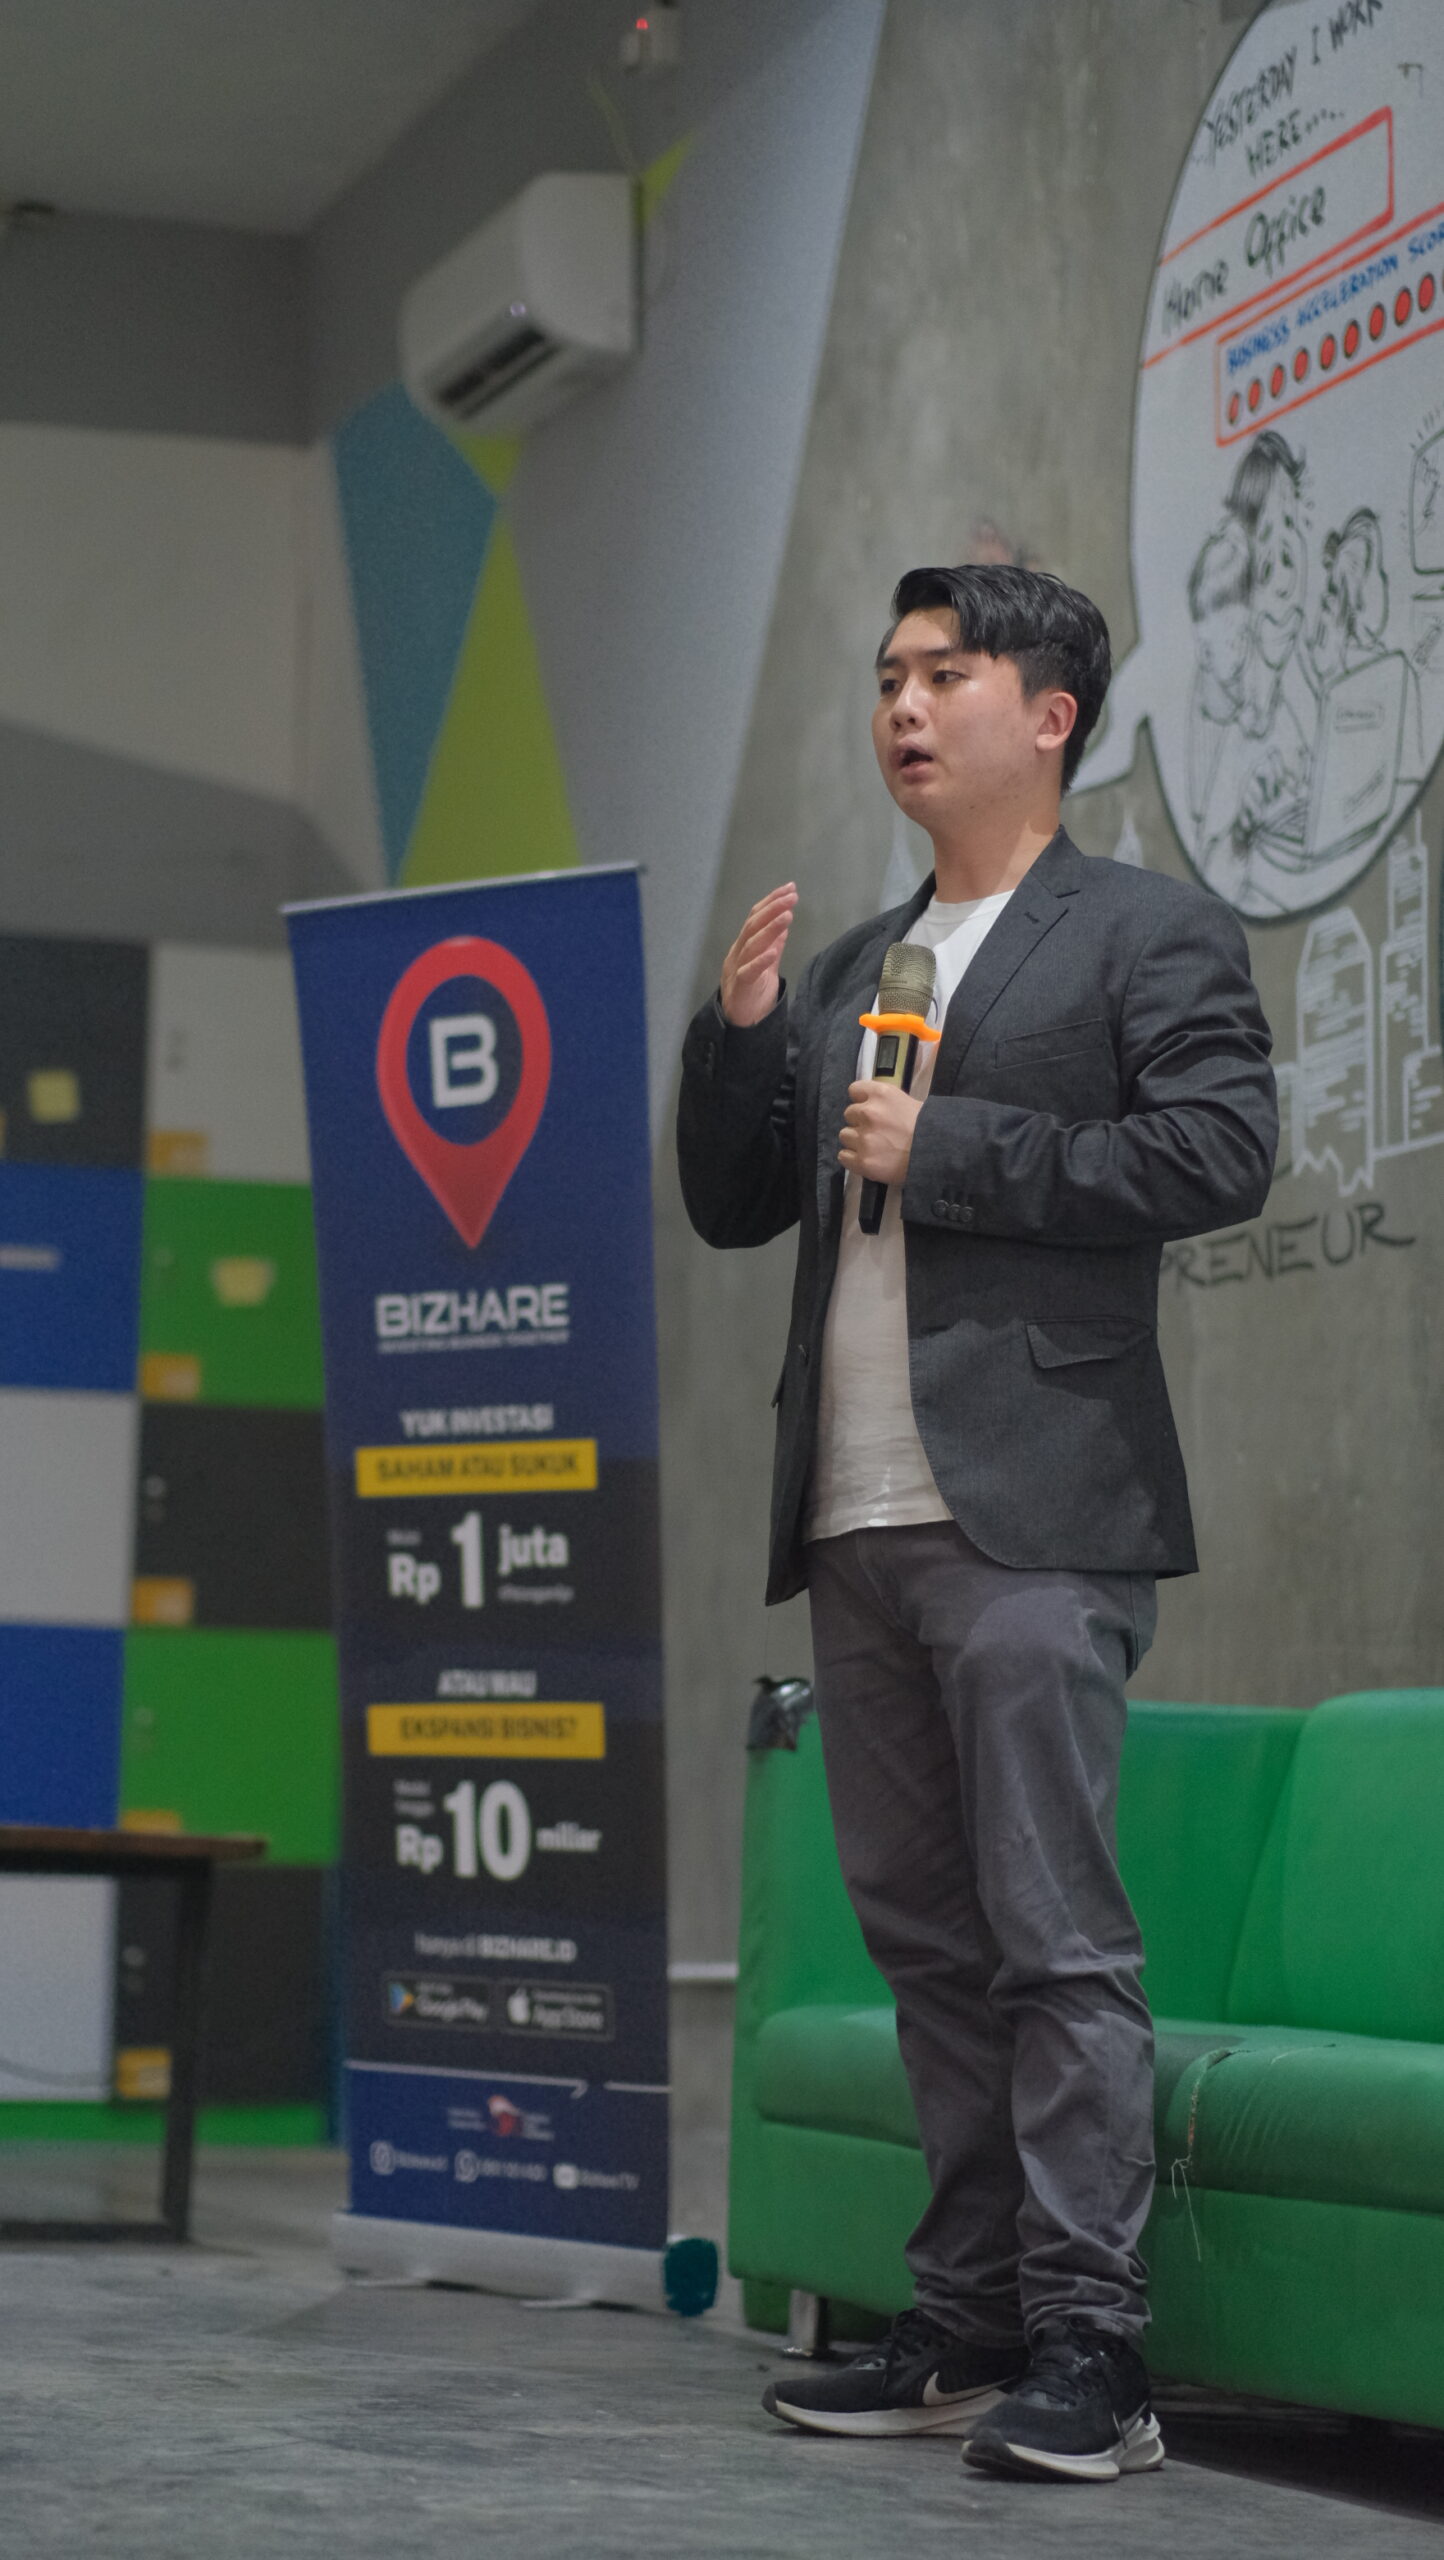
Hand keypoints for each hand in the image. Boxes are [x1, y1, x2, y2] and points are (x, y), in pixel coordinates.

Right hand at [720, 884, 797, 1027]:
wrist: (740, 1024)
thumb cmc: (752, 994)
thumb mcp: (766, 965)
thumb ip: (773, 946)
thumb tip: (783, 925)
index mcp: (744, 946)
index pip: (756, 918)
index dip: (771, 902)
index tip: (790, 888)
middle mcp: (738, 953)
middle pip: (753, 926)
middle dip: (773, 908)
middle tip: (791, 896)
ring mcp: (737, 970)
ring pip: (751, 944)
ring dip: (770, 928)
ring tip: (787, 915)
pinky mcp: (740, 988)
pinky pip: (749, 972)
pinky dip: (761, 960)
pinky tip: (773, 951)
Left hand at [840, 1081, 921, 1184]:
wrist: (938, 1155)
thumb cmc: (929, 1129)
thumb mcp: (909, 1103)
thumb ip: (886, 1103)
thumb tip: (872, 1105)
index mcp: (881, 1094)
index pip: (854, 1090)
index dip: (861, 1100)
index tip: (868, 1107)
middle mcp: (869, 1113)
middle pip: (849, 1114)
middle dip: (860, 1122)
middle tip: (876, 1131)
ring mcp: (864, 1138)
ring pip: (845, 1135)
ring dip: (856, 1140)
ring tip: (873, 1147)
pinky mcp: (863, 1161)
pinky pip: (843, 1156)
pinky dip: (853, 1158)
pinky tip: (867, 1158)